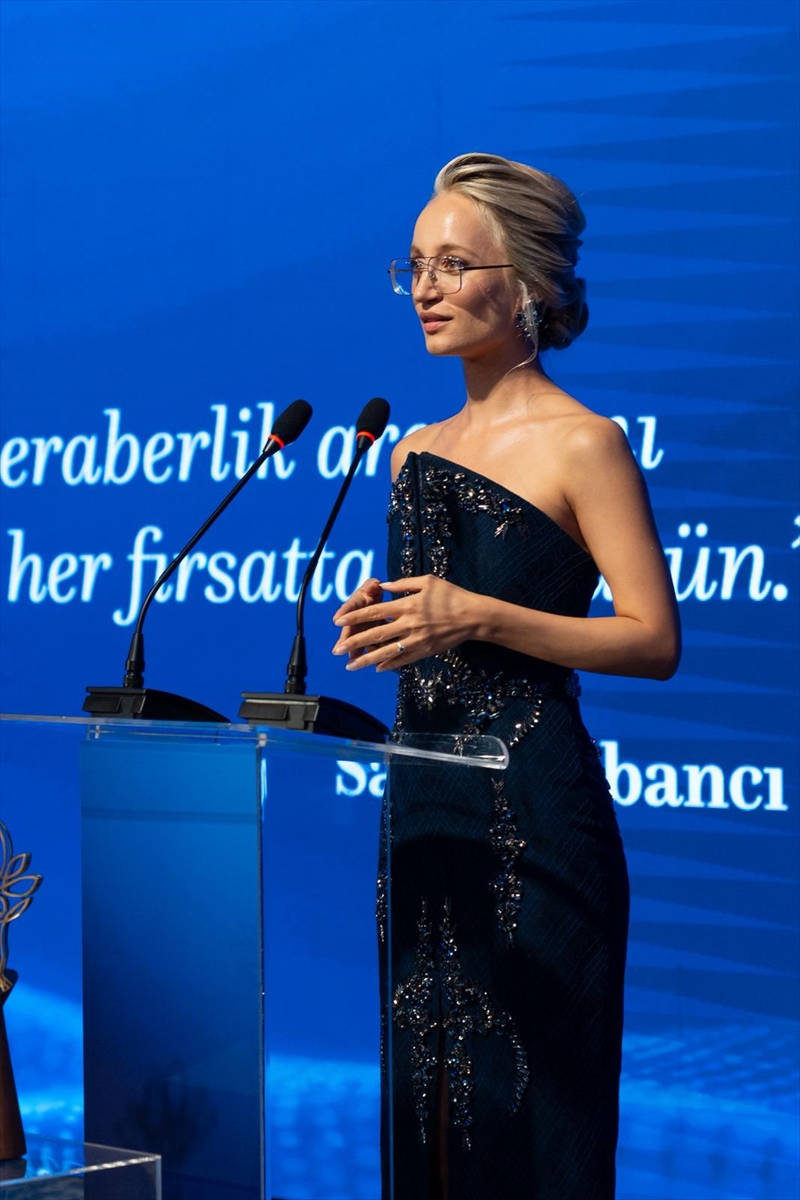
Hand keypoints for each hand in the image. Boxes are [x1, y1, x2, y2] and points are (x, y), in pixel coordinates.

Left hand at [332, 574, 479, 671]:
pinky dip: (390, 664)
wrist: (473, 617)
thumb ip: (403, 584)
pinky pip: (403, 659)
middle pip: (376, 634)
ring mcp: (416, 640)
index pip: (375, 611)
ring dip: (366, 659)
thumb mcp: (427, 581)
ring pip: (386, 651)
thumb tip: (382, 586)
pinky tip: (377, 668)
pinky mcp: (424, 651)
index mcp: (407, 605)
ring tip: (351, 666)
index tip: (338, 620)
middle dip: (354, 641)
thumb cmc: (451, 595)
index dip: (355, 616)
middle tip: (336, 649)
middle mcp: (408, 623)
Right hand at [332, 577, 385, 662]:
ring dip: (354, 651)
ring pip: (358, 641)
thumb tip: (374, 584)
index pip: (349, 608)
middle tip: (338, 650)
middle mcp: (355, 619)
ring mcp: (360, 629)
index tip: (337, 619)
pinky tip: (374, 663)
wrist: (375, 598)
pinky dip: (371, 653)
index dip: (344, 612)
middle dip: (345, 640)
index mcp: (355, 606)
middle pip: (350, 630)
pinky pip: (371, 645)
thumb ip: (372, 586)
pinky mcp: (370, 636)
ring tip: (352, 661)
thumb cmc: (372, 592)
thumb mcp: (371, 587)